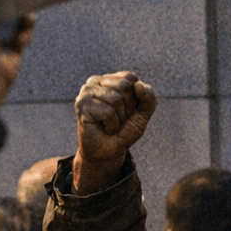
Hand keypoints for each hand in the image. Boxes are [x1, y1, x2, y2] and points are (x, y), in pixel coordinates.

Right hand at [73, 71, 156, 194]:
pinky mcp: (81, 104)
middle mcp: (96, 81)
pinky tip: (105, 127)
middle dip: (128, 107)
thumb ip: (148, 97)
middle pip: (124, 86)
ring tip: (111, 123)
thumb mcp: (143, 113)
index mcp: (110, 79)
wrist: (108, 152)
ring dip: (120, 117)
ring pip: (116, 98)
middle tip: (119, 118)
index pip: (131, 77)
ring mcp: (86, 92)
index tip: (128, 110)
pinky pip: (108, 112)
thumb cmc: (124, 130)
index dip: (136, 97)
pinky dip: (112, 124)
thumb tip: (139, 85)